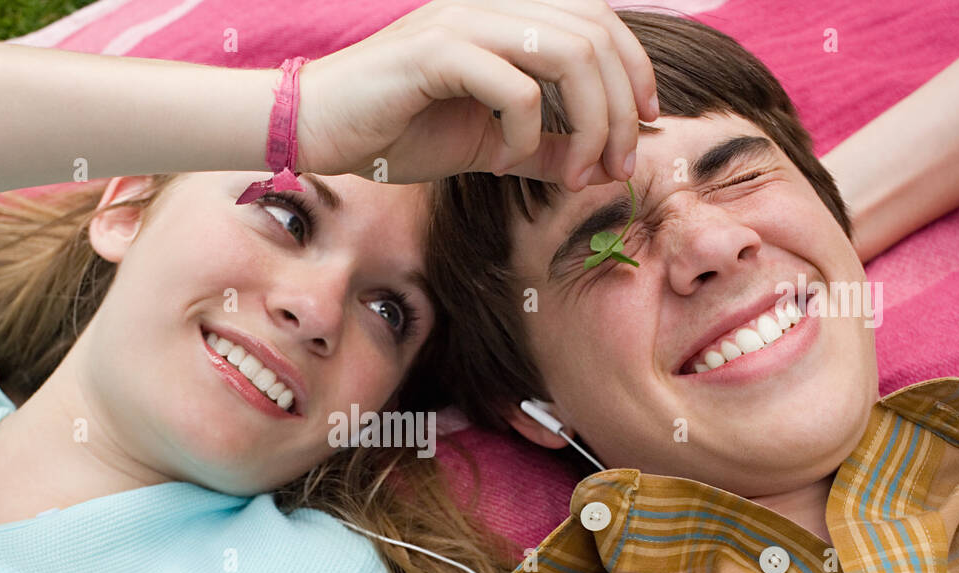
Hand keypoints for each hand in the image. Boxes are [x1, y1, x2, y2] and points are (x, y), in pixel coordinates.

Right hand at [294, 0, 658, 190]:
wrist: (313, 129)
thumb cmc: (392, 132)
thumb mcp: (484, 146)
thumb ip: (539, 149)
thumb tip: (596, 165)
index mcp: (507, 18)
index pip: (600, 22)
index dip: (636, 71)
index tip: (645, 127)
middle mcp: (491, 6)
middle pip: (596, 36)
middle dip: (622, 108)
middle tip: (616, 165)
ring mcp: (464, 22)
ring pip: (568, 53)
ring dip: (589, 121)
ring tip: (580, 171)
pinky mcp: (435, 51)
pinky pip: (513, 87)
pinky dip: (526, 133)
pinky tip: (504, 162)